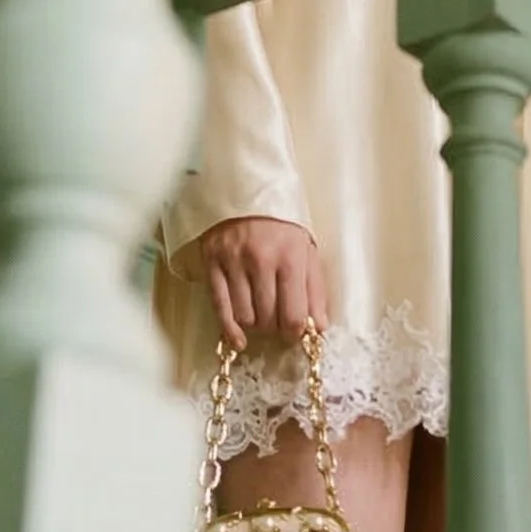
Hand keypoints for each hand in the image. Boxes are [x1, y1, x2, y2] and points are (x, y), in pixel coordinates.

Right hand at [193, 215, 327, 351]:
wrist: (245, 192)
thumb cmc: (281, 225)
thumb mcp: (306, 250)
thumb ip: (315, 289)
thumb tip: (318, 328)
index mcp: (290, 257)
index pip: (293, 315)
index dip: (294, 333)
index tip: (293, 332)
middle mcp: (261, 260)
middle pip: (267, 319)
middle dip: (274, 328)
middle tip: (276, 320)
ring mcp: (234, 262)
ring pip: (245, 317)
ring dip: (254, 324)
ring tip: (259, 314)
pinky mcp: (212, 263)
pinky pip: (219, 306)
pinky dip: (229, 328)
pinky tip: (237, 339)